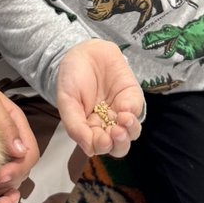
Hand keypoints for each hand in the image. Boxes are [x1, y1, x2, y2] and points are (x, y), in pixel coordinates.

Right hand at [54, 40, 143, 158]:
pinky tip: (124, 108)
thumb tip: (89, 150)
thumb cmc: (71, 77)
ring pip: (131, 133)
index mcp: (89, 128)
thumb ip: (75, 126)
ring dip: (129, 132)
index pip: (99, 146)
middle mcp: (107, 123)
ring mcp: (121, 111)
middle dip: (119, 143)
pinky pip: (137, 111)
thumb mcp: (66, 101)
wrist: (83, 51)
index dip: (102, 146)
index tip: (101, 140)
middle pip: (119, 145)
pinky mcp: (132, 98)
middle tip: (115, 133)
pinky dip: (133, 113)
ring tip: (122, 122)